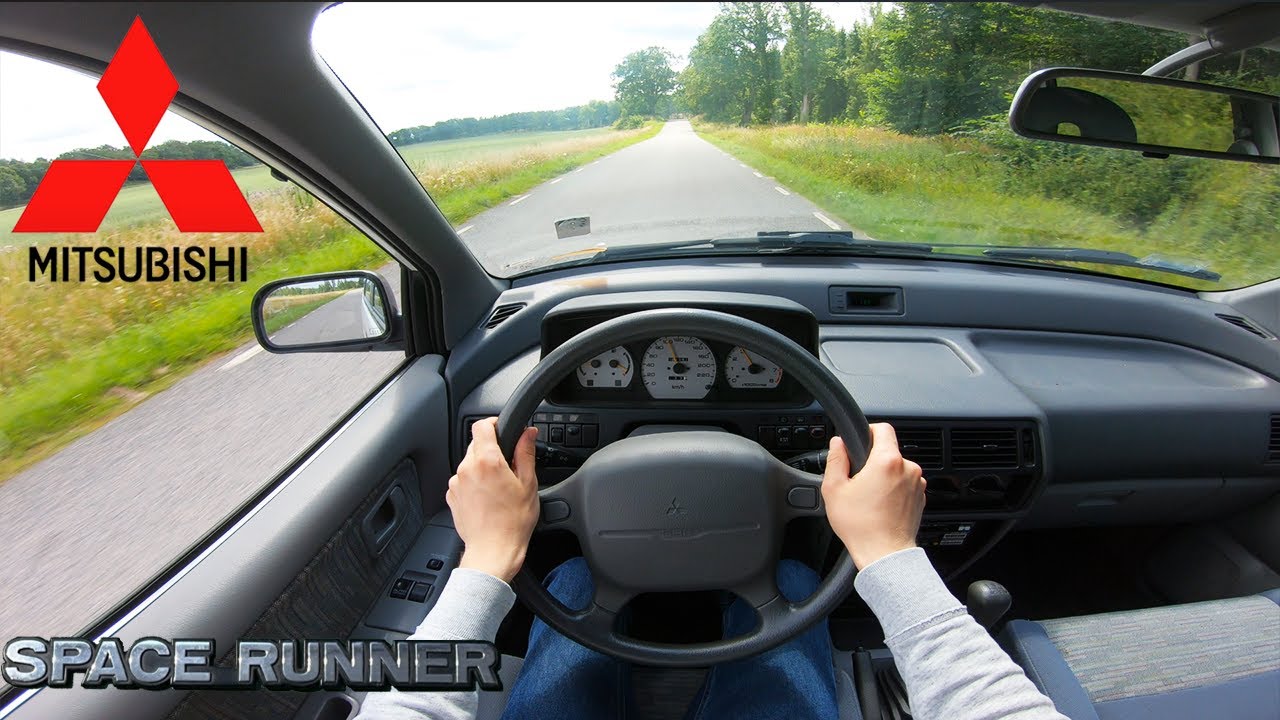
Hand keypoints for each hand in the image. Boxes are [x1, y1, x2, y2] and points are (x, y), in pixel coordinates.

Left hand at [448, 418, 538, 582]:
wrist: (493, 551)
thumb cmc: (513, 522)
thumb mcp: (528, 484)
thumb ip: (526, 452)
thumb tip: (528, 432)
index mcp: (488, 461)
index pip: (482, 425)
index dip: (494, 423)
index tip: (502, 428)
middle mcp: (467, 469)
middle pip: (476, 444)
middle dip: (492, 450)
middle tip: (508, 466)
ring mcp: (457, 483)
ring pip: (469, 462)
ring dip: (482, 467)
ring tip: (498, 487)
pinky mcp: (452, 495)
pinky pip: (463, 479)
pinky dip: (474, 482)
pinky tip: (488, 497)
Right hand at [822, 423, 925, 569]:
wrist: (884, 554)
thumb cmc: (861, 526)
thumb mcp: (834, 489)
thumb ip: (836, 459)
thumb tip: (838, 443)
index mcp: (887, 461)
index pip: (883, 428)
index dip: (868, 431)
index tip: (860, 442)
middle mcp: (908, 468)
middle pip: (889, 451)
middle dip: (873, 460)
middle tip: (858, 480)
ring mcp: (917, 484)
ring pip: (897, 468)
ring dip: (885, 476)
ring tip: (870, 497)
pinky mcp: (920, 497)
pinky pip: (905, 484)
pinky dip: (894, 489)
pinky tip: (881, 505)